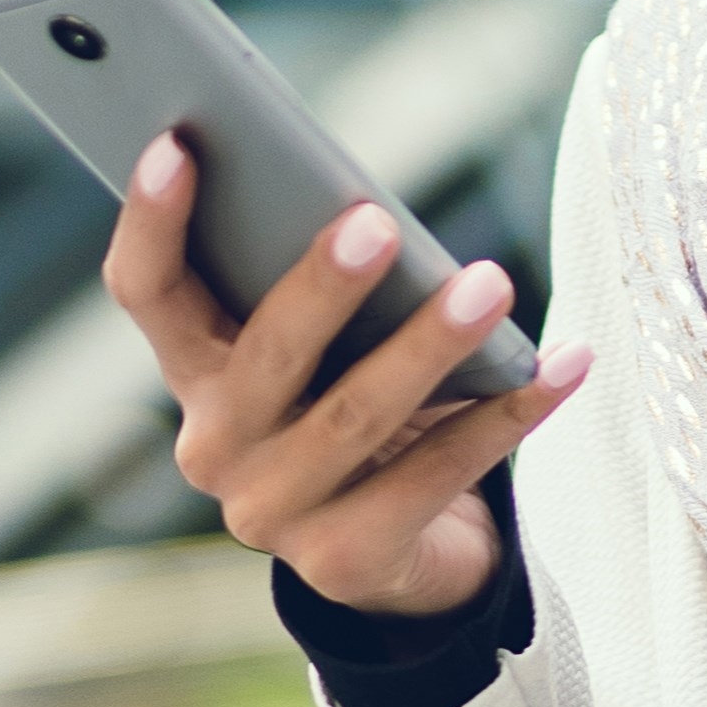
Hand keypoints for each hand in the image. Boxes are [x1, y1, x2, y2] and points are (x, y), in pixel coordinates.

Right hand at [101, 136, 589, 617]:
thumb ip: (318, 287)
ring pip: (356, 415)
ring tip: (491, 283)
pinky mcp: (345, 563)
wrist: (399, 553)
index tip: (175, 143)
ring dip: (430, 344)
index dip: (152, 219)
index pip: (145, 290)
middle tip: (379, 222)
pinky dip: (507, 413)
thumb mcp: (325, 348)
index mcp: (194, 372)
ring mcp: (273, 514)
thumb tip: (366, 208)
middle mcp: (213, 448)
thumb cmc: (357, 403)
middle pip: (266, 354)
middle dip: (323, 286)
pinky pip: (437, 474)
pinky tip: (561, 363)